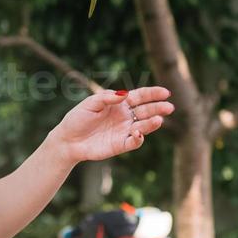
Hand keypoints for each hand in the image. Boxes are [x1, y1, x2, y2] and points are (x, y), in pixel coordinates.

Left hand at [49, 87, 172, 162]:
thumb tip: (124, 94)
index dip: (153, 94)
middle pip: (146, 111)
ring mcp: (124, 131)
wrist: (67, 140)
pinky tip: (138, 132)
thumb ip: (106, 97)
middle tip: (169, 107)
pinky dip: (138, 138)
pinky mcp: (121, 145)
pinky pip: (134, 142)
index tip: (165, 93)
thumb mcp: (90, 103)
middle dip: (158, 108)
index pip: (141, 97)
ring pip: (143, 126)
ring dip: (152, 123)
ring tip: (159, 120)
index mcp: (120, 103)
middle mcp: (125, 116)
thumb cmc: (77, 118)